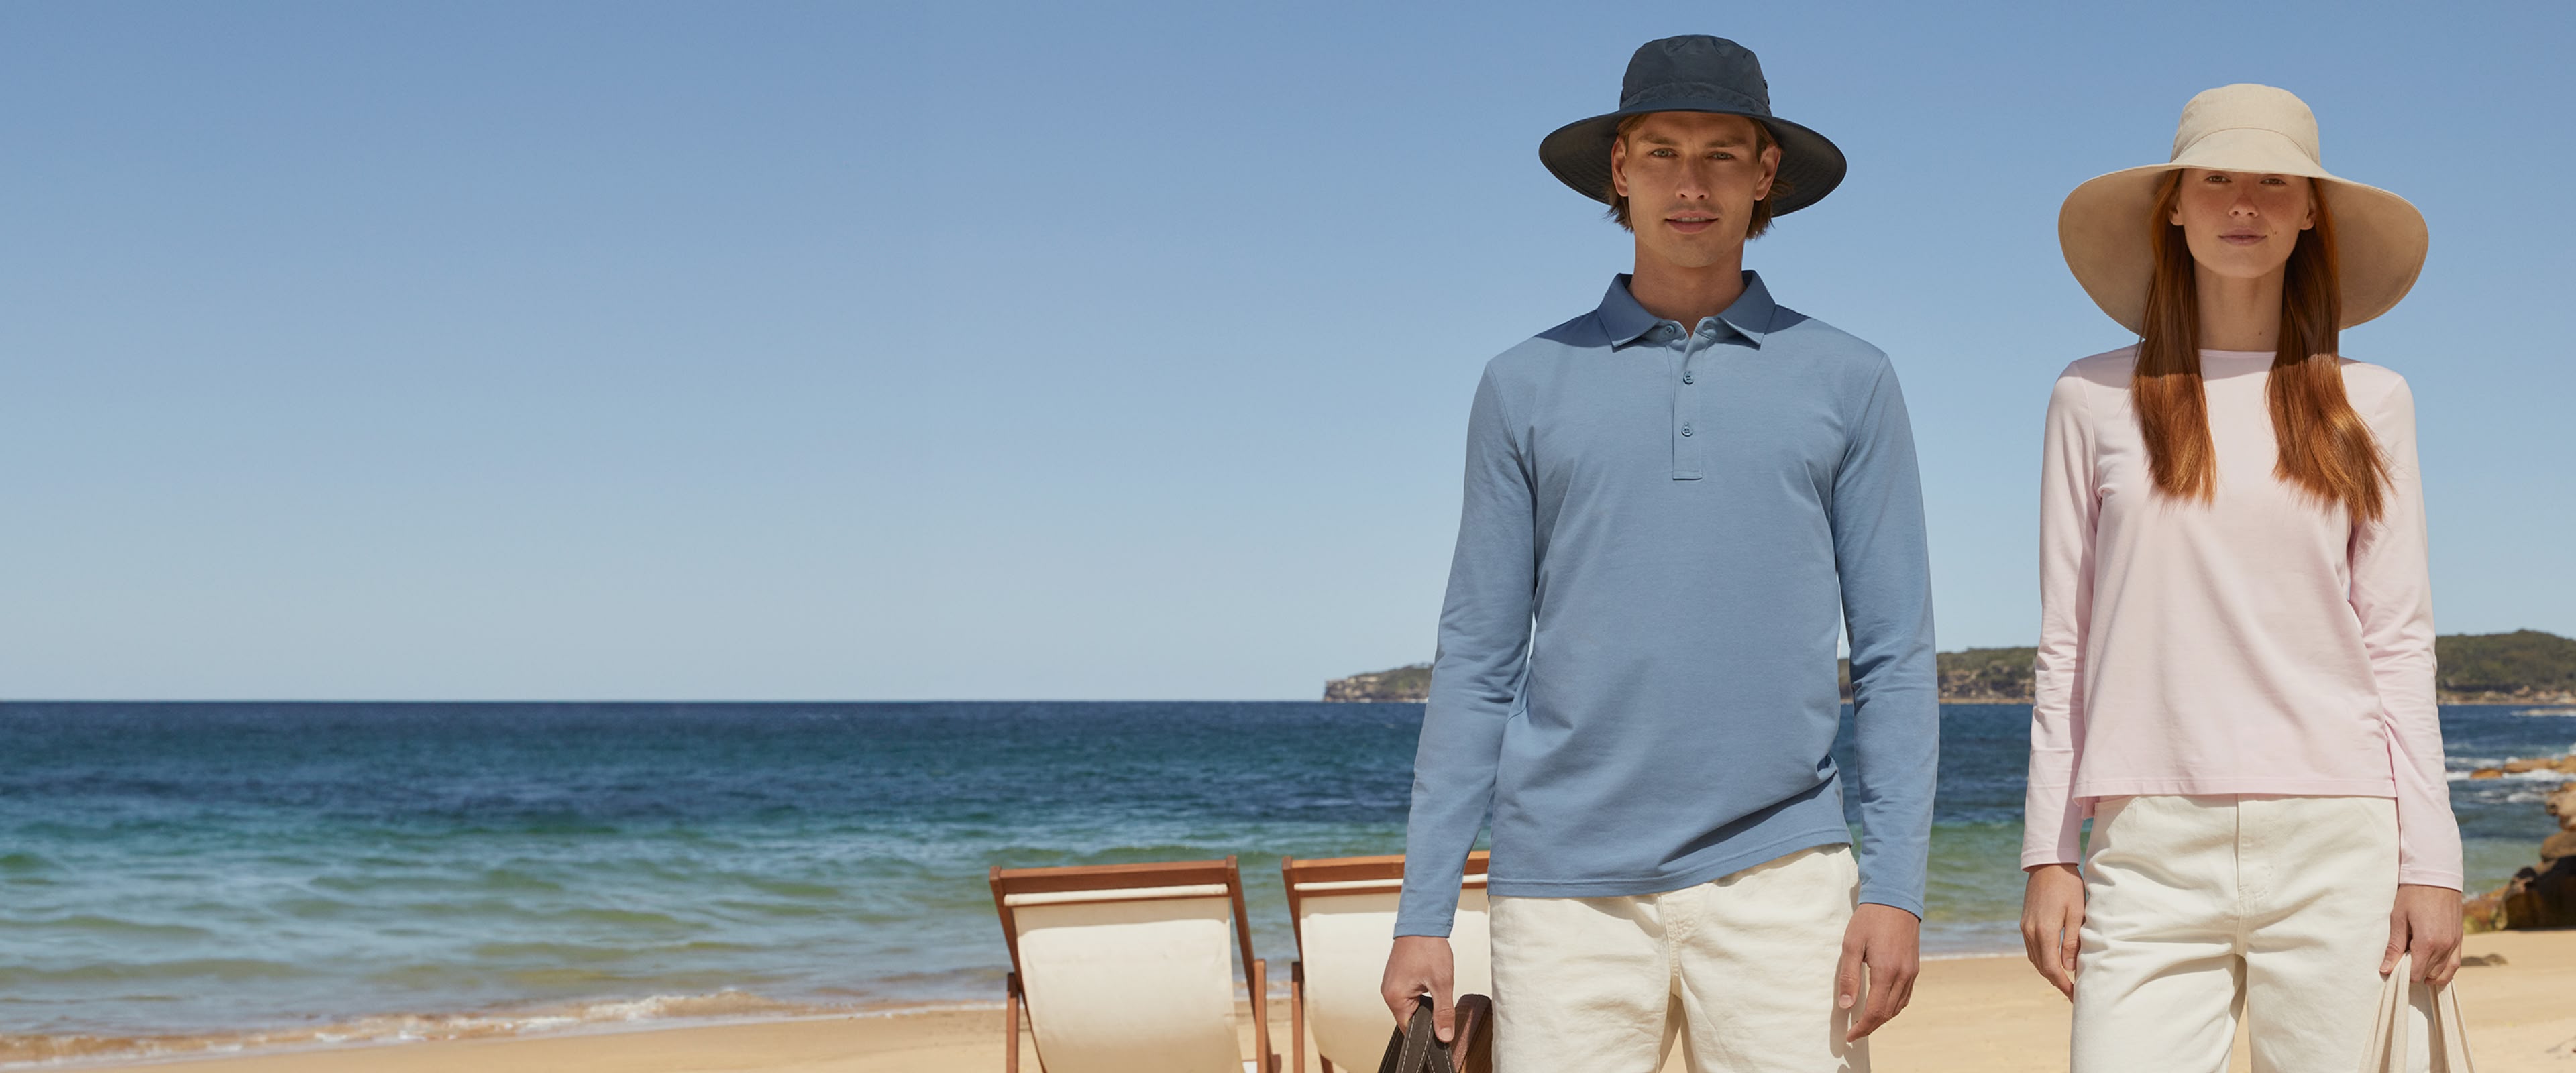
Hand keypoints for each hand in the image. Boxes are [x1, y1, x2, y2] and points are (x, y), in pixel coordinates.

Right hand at [1381, 935, 1455, 1041]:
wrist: (1422, 922)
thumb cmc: (1428, 948)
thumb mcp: (1442, 984)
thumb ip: (1443, 1013)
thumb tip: (1444, 1036)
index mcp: (1395, 998)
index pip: (1409, 1030)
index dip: (1426, 1033)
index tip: (1441, 1029)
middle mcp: (1388, 992)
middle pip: (1409, 1018)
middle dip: (1427, 1016)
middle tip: (1442, 1003)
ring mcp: (1390, 983)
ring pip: (1410, 1006)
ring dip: (1424, 1003)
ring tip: (1435, 988)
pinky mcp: (1395, 977)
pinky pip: (1407, 994)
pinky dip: (1420, 993)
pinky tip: (1429, 982)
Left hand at [1836, 902, 1919, 1041]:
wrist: (1895, 899)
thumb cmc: (1869, 920)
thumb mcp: (1851, 945)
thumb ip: (1848, 977)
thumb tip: (1845, 1006)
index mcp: (1886, 972)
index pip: (1875, 1012)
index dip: (1862, 1028)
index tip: (1850, 1036)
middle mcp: (1902, 976)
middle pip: (1887, 1013)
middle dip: (1870, 1027)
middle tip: (1854, 1033)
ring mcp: (1911, 973)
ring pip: (1898, 1007)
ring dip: (1882, 1019)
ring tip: (1865, 1023)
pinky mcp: (1914, 968)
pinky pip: (1905, 996)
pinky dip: (1893, 1007)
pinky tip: (1882, 1006)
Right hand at [2019, 864, 2082, 999]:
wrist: (2048, 865)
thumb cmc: (2068, 886)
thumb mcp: (2076, 913)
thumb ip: (2072, 942)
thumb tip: (2069, 968)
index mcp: (2044, 931)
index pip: (2051, 968)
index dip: (2063, 985)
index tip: (2075, 995)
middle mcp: (2030, 932)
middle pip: (2041, 967)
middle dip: (2057, 982)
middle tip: (2073, 992)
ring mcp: (2025, 927)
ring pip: (2035, 959)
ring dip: (2048, 972)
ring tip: (2065, 980)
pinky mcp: (2025, 923)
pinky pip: (2031, 949)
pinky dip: (2042, 960)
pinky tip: (2053, 962)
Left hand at [2382, 884, 2463, 987]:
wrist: (2436, 876)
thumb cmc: (2412, 895)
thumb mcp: (2398, 919)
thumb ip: (2394, 947)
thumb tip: (2386, 969)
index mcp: (2427, 943)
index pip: (2416, 974)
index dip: (2403, 975)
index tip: (2394, 969)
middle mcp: (2444, 946)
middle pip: (2429, 975)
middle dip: (2415, 974)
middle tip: (2402, 964)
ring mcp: (2455, 943)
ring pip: (2444, 972)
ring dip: (2430, 974)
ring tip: (2416, 968)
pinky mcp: (2460, 938)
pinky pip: (2455, 963)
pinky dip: (2445, 970)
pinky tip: (2434, 969)